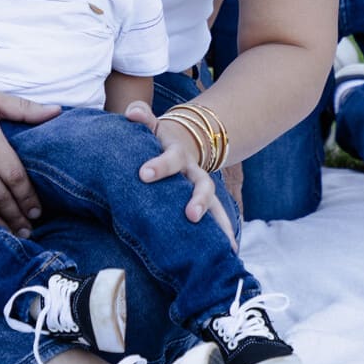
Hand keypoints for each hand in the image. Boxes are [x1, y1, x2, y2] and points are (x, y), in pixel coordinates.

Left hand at [124, 102, 236, 250]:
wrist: (185, 141)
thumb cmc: (159, 139)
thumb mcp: (153, 126)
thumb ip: (142, 116)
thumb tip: (132, 111)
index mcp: (177, 155)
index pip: (169, 159)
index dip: (159, 166)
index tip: (143, 174)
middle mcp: (194, 173)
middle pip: (202, 186)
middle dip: (198, 200)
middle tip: (190, 216)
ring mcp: (202, 188)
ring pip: (216, 206)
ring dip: (220, 223)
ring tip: (224, 246)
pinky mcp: (206, 203)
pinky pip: (218, 219)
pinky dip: (224, 234)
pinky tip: (230, 252)